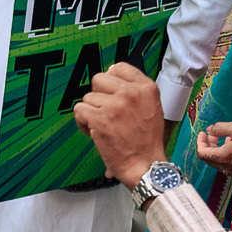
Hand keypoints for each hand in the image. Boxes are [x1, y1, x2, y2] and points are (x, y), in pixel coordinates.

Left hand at [71, 61, 169, 188]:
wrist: (145, 164)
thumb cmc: (147, 141)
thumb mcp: (152, 107)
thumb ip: (135, 90)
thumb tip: (111, 72)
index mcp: (146, 88)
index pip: (119, 67)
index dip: (110, 81)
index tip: (110, 93)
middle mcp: (131, 93)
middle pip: (99, 79)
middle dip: (98, 96)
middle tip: (106, 112)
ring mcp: (115, 105)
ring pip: (88, 97)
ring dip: (91, 112)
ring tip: (103, 126)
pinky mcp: (100, 118)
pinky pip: (79, 110)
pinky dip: (82, 122)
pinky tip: (94, 131)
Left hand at [195, 120, 231, 176]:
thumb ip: (219, 128)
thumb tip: (209, 130)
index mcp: (222, 158)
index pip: (202, 153)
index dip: (200, 142)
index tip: (203, 132)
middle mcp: (227, 169)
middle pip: (210, 159)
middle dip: (209, 145)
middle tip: (213, 134)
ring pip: (221, 162)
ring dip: (220, 150)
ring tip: (227, 137)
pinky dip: (229, 155)